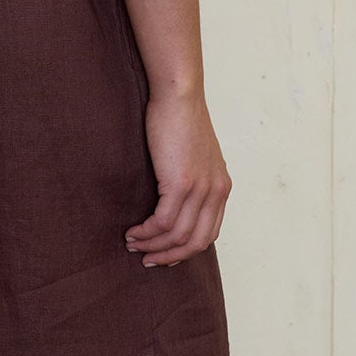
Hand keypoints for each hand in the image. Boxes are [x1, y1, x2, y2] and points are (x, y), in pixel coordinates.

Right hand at [127, 88, 230, 265]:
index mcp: (222, 187)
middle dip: (171, 256)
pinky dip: (147, 232)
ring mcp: (200, 189)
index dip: (186, 250)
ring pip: (178, 235)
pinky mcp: (181, 183)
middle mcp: (216, 191)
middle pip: (197, 242)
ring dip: (153, 245)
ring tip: (133, 244)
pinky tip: (133, 231)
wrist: (179, 96)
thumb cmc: (180, 120)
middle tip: (148, 259)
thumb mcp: (195, 156)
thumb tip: (174, 202)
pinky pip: (163, 221)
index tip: (164, 253)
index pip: (209, 234)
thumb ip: (192, 180)